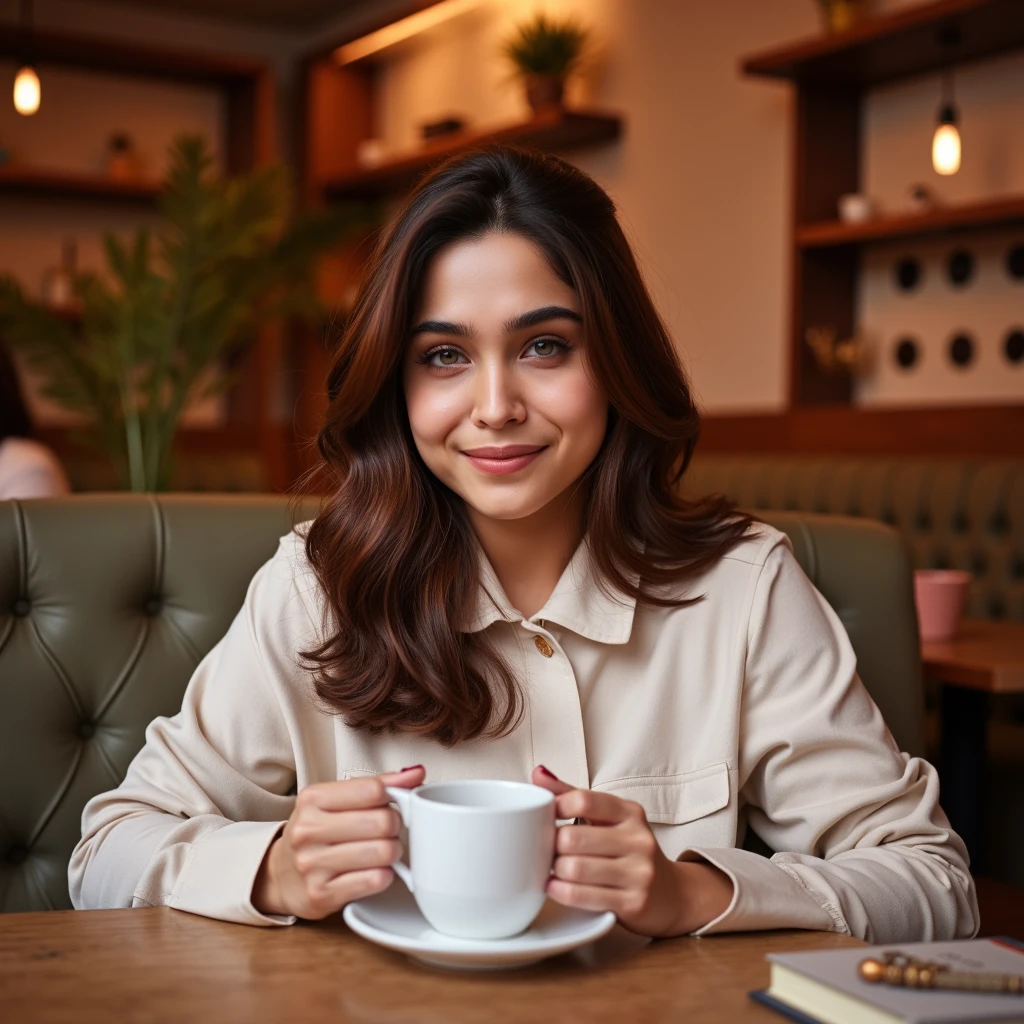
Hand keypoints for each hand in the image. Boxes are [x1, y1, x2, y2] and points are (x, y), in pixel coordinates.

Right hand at [251, 765, 424, 918]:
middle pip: (383, 821)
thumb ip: (376, 785)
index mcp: (313, 799)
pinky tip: (375, 871)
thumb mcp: (335, 800)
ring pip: (383, 852)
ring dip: (392, 852)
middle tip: (387, 830)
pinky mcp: (321, 894)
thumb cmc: (316, 832)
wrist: (280, 875)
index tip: (391, 803)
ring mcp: (312, 864)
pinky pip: (375, 881)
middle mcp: (308, 830)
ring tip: (382, 851)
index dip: (393, 796)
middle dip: (394, 826)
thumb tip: (416, 772)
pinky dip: (385, 875)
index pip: (373, 790)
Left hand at [531, 765, 733, 937]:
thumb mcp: (609, 818)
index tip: (545, 816)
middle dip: (552, 845)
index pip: (584, 799)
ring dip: (554, 870)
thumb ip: (573, 795)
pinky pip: (583, 896)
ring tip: (551, 869)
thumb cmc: (629, 850)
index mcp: (630, 812)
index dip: (556, 806)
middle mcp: (638, 840)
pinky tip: (555, 886)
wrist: (673, 894)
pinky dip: (560, 891)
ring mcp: (639, 873)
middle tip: (545, 849)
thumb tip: (538, 774)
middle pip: (573, 837)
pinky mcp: (633, 902)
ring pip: (575, 868)